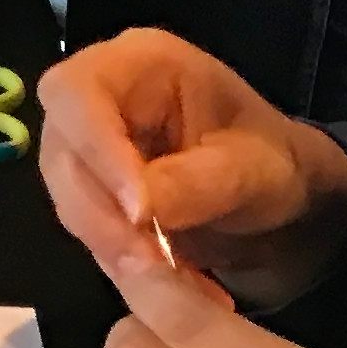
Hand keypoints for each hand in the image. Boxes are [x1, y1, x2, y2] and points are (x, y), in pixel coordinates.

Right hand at [37, 29, 346, 309]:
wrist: (284, 195)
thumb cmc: (274, 162)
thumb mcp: (251, 170)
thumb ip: (194, 184)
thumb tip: (136, 211)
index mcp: (139, 62)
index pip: (79, 94)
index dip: (96, 150)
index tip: (139, 213)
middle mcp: (99, 95)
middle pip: (61, 150)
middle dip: (100, 214)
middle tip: (150, 267)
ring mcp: (89, 142)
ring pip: (66, 195)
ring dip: (110, 245)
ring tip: (170, 284)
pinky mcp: (92, 186)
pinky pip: (86, 225)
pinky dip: (121, 260)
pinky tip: (167, 285)